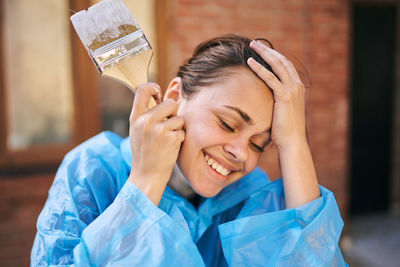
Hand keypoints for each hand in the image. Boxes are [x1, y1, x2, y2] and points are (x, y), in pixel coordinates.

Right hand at [128, 83, 184, 204]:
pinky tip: (169, 147)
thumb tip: (174, 85)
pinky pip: (182, 131)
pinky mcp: (171, 139)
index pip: (143, 89)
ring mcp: (158, 130)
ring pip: (179, 118)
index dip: (154, 88)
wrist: (146, 175)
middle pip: (170, 103)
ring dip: (177, 128)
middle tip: (166, 126)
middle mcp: (146, 121)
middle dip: (173, 113)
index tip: (159, 95)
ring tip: (166, 139)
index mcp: (136, 117)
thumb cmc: (145, 150)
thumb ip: (155, 108)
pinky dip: (179, 139)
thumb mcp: (142, 128)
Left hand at [248, 40, 306, 150]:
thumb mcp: (282, 110)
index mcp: (297, 88)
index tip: (262, 49)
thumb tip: (264, 97)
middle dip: (268, 50)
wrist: (292, 141)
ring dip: (264, 53)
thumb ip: (277, 100)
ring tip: (252, 45)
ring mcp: (292, 90)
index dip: (274, 56)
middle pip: (282, 61)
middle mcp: (296, 86)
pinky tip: (250, 62)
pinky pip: (270, 78)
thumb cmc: (284, 129)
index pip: (286, 66)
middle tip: (255, 42)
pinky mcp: (284, 97)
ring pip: (277, 65)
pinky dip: (260, 68)